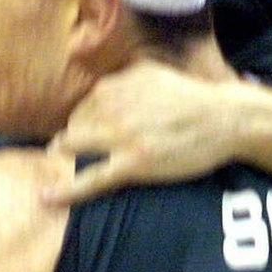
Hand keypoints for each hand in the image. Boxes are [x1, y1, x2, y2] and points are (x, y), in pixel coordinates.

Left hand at [44, 60, 246, 205]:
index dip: (82, 122)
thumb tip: (103, 86)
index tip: (84, 132)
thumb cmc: (192, 98)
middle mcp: (113, 107)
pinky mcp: (133, 163)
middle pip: (74, 126)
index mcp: (116, 86)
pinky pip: (92, 178)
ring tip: (57, 165)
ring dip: (64, 156)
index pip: (83, 106)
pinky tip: (47, 198)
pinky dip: (67, 189)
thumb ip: (124, 78)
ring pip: (75, 147)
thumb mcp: (153, 73)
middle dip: (70, 139)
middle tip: (71, 152)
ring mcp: (121, 136)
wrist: (224, 119)